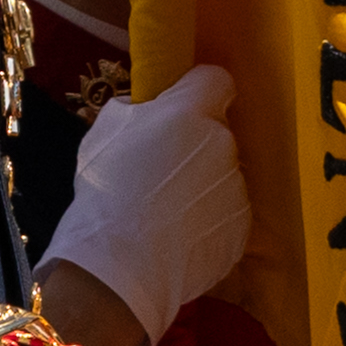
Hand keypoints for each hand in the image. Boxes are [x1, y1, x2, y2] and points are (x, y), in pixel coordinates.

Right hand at [43, 64, 245, 345]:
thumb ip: (137, 109)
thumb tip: (149, 108)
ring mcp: (237, 190)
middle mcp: (224, 145)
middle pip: (218, 134)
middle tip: (160, 171)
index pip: (217, 80)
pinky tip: (176, 237)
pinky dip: (207, 222)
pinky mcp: (240, 229)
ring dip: (202, 186)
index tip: (184, 104)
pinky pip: (226, 215)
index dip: (200, 90)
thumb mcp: (105, 130)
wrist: (119, 265)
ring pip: (223, 176)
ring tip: (165, 212)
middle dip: (196, 145)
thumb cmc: (106, 191)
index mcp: (192, 112)